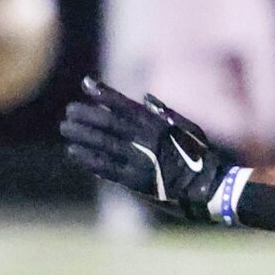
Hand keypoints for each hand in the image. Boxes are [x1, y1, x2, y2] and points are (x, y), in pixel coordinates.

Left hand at [59, 76, 232, 218]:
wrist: (209, 190)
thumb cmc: (202, 157)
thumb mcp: (190, 128)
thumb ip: (166, 113)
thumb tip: (145, 97)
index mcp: (160, 125)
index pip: (126, 105)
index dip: (105, 94)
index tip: (87, 84)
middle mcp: (147, 141)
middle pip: (110, 123)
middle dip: (87, 114)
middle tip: (69, 109)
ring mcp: (140, 161)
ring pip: (104, 145)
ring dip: (82, 135)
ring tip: (65, 128)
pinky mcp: (136, 182)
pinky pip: (108, 169)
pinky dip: (89, 160)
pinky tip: (74, 152)